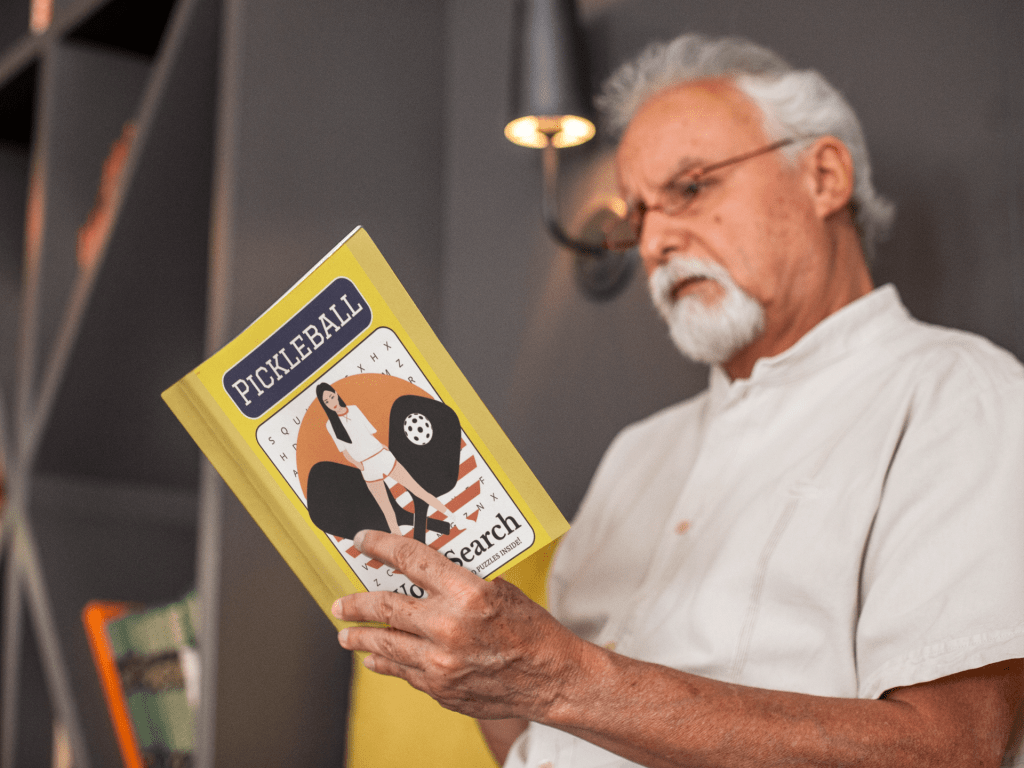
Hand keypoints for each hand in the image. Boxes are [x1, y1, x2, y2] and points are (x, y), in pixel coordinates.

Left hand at [331, 530, 582, 720]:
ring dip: (361, 637)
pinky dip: (386, 663)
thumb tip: (424, 574)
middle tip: (341, 603)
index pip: (410, 560)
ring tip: (346, 634)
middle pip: (386, 607)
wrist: (552, 678)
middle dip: (357, 604)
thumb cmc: (531, 629)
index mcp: (466, 593)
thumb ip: (458, 583)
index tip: (362, 541)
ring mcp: (441, 662)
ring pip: (385, 644)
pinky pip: (403, 672)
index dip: (381, 547)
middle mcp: (448, 627)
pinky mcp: (440, 688)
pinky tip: (376, 660)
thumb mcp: (498, 590)